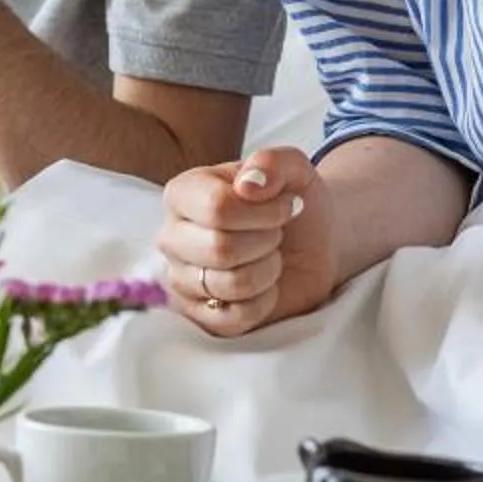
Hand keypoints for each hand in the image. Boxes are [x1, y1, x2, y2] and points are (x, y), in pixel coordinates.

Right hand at [156, 147, 330, 337]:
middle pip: (220, 248)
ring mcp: (181, 279)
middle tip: (276, 234)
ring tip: (270, 257)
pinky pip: (232, 319)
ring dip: (268, 271)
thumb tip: (249, 184)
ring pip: (229, 285)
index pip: (217, 208)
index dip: (265, 212)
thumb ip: (274, 162)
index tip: (285, 207)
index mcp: (183, 192)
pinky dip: (263, 303)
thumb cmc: (291, 203)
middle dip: (266, 242)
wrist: (311, 245)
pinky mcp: (198, 316)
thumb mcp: (295, 170)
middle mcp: (171, 236)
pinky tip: (264, 286)